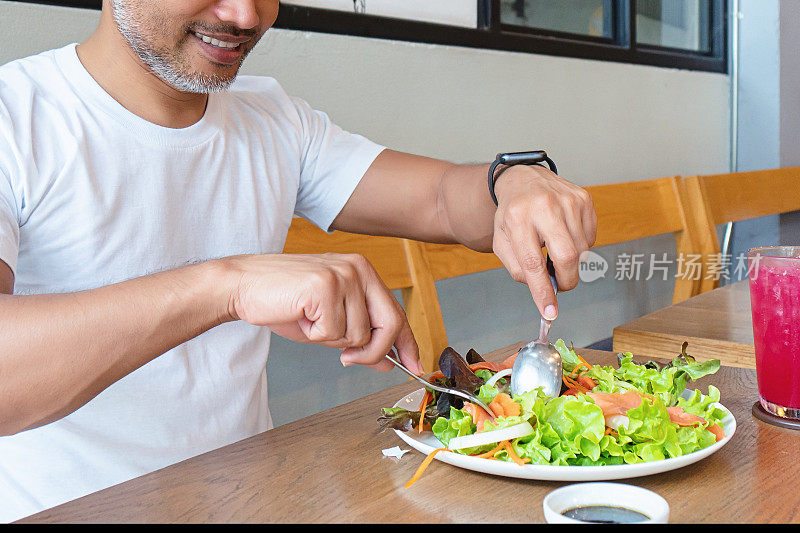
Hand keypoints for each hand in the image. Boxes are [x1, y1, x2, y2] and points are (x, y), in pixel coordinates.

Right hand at [222, 253, 421, 373]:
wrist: (243, 286)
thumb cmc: (284, 301)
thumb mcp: (329, 323)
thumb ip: (360, 337)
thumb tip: (387, 361)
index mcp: (363, 271)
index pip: (396, 311)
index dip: (408, 342)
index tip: (414, 365)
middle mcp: (358, 268)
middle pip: (389, 323)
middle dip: (374, 351)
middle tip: (347, 360)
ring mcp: (342, 275)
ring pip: (357, 333)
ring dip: (330, 339)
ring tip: (309, 320)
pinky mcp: (325, 286)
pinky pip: (332, 332)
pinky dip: (314, 335)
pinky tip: (300, 317)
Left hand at [492, 164, 596, 319]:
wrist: (524, 179)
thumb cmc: (513, 215)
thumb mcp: (502, 242)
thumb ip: (519, 269)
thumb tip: (544, 291)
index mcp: (517, 218)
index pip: (532, 262)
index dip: (542, 291)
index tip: (549, 312)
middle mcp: (545, 206)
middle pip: (566, 256)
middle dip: (565, 280)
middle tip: (558, 284)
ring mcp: (568, 200)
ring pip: (581, 251)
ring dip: (570, 262)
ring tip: (553, 250)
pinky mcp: (585, 199)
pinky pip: (590, 238)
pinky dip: (579, 246)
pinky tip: (564, 235)